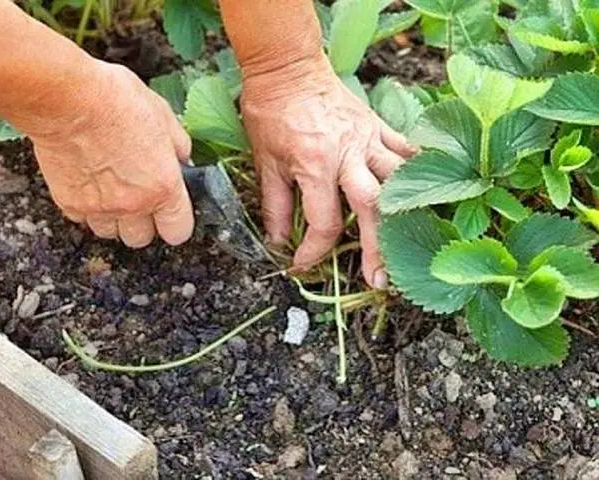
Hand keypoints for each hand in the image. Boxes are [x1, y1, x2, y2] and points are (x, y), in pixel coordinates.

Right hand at [28, 62, 193, 247]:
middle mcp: (134, 204)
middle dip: (142, 223)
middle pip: (141, 239)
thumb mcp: (163, 115)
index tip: (171, 213)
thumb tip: (183, 157)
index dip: (176, 223)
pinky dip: (86, 207)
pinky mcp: (69, 203)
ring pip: (110, 233)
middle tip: (139, 199)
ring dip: (113, 218)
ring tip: (111, 190)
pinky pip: (82, 218)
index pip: (178, 231)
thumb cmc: (114, 99)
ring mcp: (100, 207)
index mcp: (164, 187)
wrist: (68, 98)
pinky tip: (88, 183)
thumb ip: (178, 145)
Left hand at [241, 57, 415, 288]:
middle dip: (378, 247)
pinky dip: (417, 172)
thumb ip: (274, 205)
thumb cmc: (272, 114)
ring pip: (399, 180)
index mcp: (315, 164)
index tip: (302, 264)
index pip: (324, 221)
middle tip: (379, 280)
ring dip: (406, 214)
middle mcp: (348, 154)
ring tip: (410, 243)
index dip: (313, 251)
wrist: (288, 69)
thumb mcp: (265, 162)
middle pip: (373, 207)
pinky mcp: (378, 126)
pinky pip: (406, 150)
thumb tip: (277, 242)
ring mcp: (369, 138)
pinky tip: (424, 194)